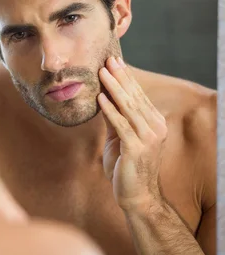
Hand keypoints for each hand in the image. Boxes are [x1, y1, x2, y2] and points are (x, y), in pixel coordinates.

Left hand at [98, 56, 166, 210]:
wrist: (136, 195)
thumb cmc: (125, 167)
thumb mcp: (118, 137)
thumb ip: (113, 118)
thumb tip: (102, 97)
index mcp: (153, 122)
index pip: (137, 95)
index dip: (125, 78)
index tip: (114, 61)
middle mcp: (155, 127)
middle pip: (134, 97)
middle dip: (120, 77)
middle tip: (108, 59)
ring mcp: (148, 137)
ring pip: (128, 107)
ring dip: (114, 88)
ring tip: (102, 72)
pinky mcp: (136, 148)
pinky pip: (121, 125)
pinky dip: (110, 110)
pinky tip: (100, 99)